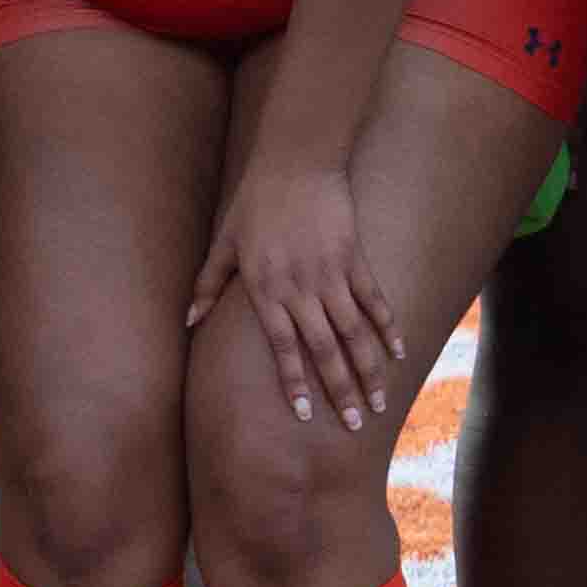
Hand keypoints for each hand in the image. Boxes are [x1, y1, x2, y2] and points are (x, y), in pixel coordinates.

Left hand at [184, 149, 393, 433]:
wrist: (296, 161)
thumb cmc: (255, 202)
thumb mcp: (224, 242)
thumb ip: (208, 284)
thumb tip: (188, 320)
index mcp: (267, 289)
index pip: (284, 347)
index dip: (296, 382)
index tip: (306, 415)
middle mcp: (301, 288)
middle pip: (325, 349)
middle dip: (341, 391)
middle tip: (355, 425)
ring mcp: (332, 274)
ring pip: (355, 333)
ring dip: (369, 370)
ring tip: (381, 403)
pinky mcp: (355, 258)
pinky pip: (375, 301)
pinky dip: (388, 328)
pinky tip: (399, 354)